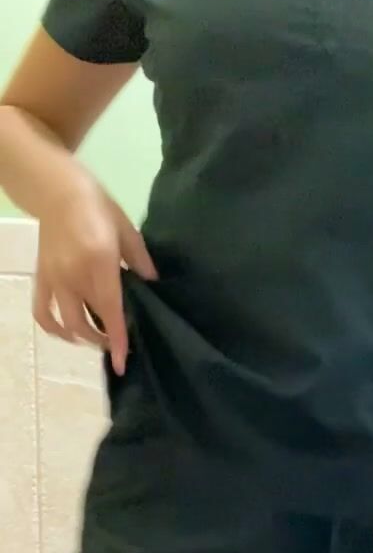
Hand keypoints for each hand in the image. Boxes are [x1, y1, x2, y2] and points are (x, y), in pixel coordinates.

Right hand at [33, 177, 156, 375]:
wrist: (57, 190)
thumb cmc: (98, 207)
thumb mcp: (127, 230)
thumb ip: (140, 261)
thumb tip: (151, 285)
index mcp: (98, 262)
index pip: (110, 310)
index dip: (117, 340)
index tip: (123, 363)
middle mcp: (73, 275)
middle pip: (86, 323)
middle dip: (104, 341)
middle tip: (119, 343)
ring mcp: (54, 278)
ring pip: (66, 323)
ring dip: (83, 338)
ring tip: (98, 338)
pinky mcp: (41, 276)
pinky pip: (42, 311)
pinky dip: (53, 328)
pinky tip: (68, 333)